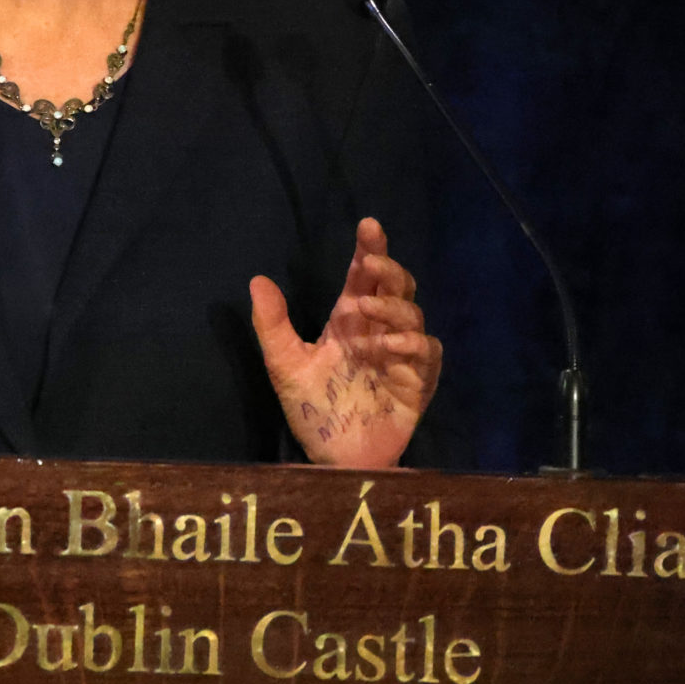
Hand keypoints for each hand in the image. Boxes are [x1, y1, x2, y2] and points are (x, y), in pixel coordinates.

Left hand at [249, 218, 441, 468]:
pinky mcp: (417, 382)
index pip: (362, 277)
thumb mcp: (284, 364)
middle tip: (372, 263)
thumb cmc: (311, 409)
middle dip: (389, 269)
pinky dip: (413, 344)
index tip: (368, 226)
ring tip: (368, 310)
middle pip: (395, 287)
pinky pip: (427, 354)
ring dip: (394, 307)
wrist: (331, 457)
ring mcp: (400, 356)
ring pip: (413, 314)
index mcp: (347, 322)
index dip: (368, 250)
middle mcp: (377, 332)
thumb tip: (257, 280)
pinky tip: (391, 346)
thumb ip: (271, 324)